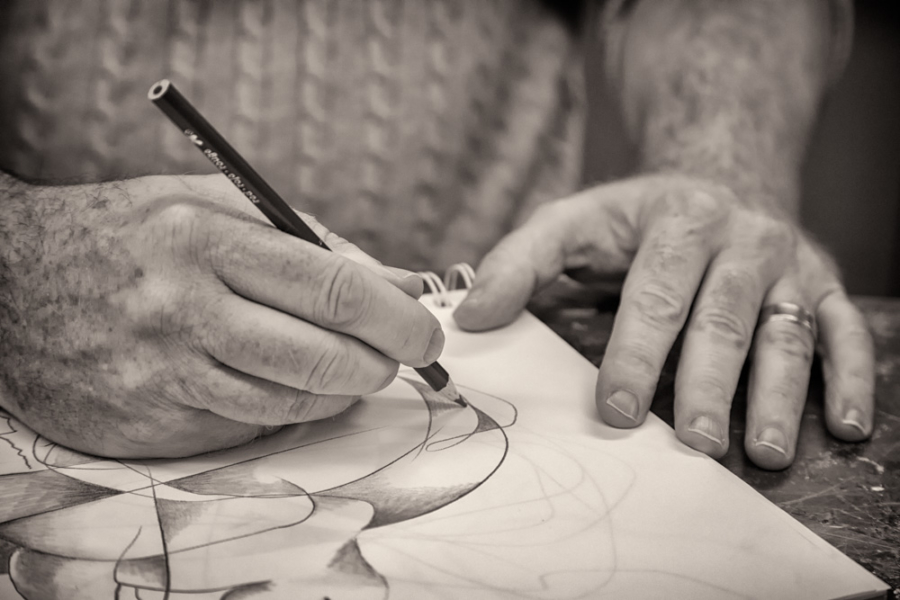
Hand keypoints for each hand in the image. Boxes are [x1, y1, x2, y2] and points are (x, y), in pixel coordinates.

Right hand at [0, 174, 441, 457]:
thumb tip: (396, 283)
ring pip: (290, 403)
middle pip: (322, 358)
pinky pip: (246, 425)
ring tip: (345, 369)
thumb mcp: (213, 205)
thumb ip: (311, 241)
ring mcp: (163, 372)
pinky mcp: (150, 422)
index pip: (332, 288)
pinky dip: (283, 410)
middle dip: (380, 364)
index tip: (425, 330)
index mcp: (204, 238)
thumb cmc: (130, 234)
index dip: (395, 318)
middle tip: (396, 357)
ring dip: (338, 392)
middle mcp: (182, 308)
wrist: (13, 282)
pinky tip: (284, 386)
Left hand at [454, 173, 873, 469]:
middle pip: (724, 320)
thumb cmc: (638, 217)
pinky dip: (853, 379)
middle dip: (708, 385)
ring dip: (780, 396)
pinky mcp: (823, 286)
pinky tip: (845, 426)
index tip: (615, 410)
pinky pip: (845, 332)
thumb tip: (470, 317)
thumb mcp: (573, 220)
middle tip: (695, 443)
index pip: (656, 293)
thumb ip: (520, 262)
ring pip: (787, 334)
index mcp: (678, 221)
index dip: (636, 354)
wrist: (720, 174)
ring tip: (763, 451)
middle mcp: (742, 239)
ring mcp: (788, 265)